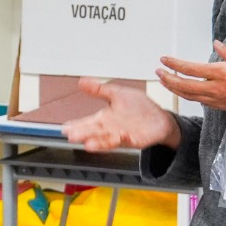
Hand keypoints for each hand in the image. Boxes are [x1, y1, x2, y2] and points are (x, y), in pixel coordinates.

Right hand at [62, 76, 182, 151]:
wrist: (159, 118)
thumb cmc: (139, 107)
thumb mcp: (117, 93)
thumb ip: (99, 90)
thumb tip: (81, 82)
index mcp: (105, 117)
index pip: (87, 122)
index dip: (77, 124)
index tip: (65, 127)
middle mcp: (111, 128)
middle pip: (94, 131)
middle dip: (83, 134)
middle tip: (71, 136)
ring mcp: (122, 135)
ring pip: (107, 139)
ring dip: (98, 142)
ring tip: (88, 144)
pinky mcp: (136, 140)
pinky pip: (129, 140)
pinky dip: (124, 139)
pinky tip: (120, 137)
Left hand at [156, 41, 225, 116]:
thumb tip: (216, 45)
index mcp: (223, 73)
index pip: (191, 69)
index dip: (174, 64)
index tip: (164, 59)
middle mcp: (218, 89)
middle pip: (184, 86)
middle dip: (168, 79)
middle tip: (158, 72)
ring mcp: (220, 100)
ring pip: (190, 96)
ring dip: (175, 89)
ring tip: (166, 82)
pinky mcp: (225, 108)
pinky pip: (201, 102)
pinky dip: (190, 96)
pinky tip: (186, 92)